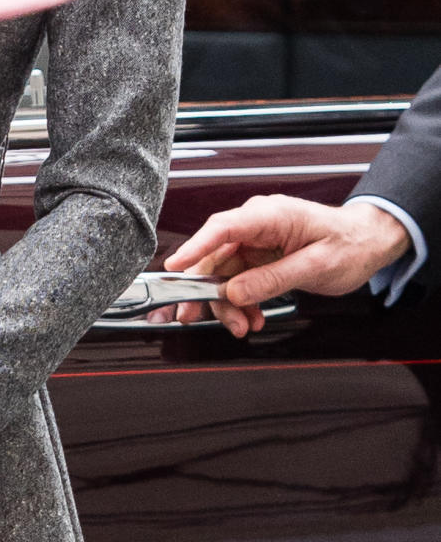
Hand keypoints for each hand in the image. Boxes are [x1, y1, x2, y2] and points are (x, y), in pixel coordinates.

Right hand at [163, 195, 410, 336]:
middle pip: (215, 256)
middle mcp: (257, 224)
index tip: (174, 267)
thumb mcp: (315, 266)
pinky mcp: (259, 255)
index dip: (194, 248)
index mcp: (270, 215)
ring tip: (243, 326)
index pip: (222, 228)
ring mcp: (256, 240)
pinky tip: (252, 317)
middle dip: (207, 291)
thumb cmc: (350, 244)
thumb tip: (235, 292)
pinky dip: (241, 301)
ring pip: (223, 273)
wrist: (367, 243)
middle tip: (195, 316)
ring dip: (227, 303)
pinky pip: (238, 279)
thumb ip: (272, 279)